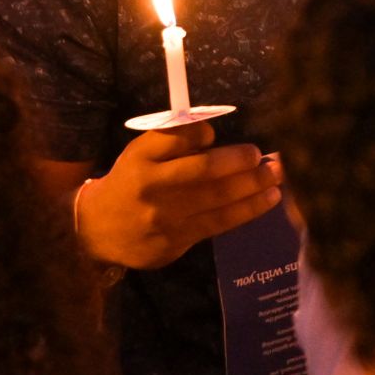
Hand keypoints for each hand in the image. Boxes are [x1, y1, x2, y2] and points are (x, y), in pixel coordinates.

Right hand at [73, 121, 281, 267]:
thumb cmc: (130, 183)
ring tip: (277, 176)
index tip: (217, 133)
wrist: (97, 230)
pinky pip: (218, 223)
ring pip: (216, 200)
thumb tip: (215, 136)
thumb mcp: (140, 155)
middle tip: (264, 156)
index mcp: (140, 158)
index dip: (203, 133)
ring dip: (253, 187)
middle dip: (240, 162)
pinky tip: (267, 200)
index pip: (176, 138)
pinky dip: (247, 210)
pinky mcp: (175, 241)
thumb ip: (172, 143)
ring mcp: (163, 217)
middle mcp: (150, 186)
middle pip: (202, 171)